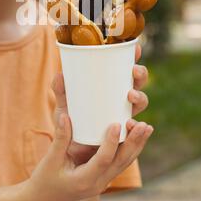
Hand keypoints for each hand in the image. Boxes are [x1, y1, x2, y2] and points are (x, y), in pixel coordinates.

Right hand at [28, 113, 152, 200]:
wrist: (43, 198)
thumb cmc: (45, 179)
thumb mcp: (50, 159)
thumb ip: (60, 138)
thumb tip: (66, 116)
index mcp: (84, 180)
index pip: (103, 160)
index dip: (111, 142)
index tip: (117, 123)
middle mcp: (98, 183)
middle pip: (121, 162)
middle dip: (134, 143)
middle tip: (144, 125)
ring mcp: (102, 182)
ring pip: (124, 163)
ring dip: (137, 146)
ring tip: (147, 128)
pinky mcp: (103, 177)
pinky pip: (120, 163)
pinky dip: (130, 149)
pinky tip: (137, 136)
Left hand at [52, 43, 149, 164]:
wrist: (67, 152)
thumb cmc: (70, 122)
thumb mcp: (63, 105)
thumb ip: (60, 91)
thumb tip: (60, 75)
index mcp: (112, 87)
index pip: (126, 69)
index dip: (134, 57)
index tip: (136, 48)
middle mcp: (122, 100)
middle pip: (138, 83)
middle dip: (141, 74)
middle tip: (133, 72)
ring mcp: (124, 117)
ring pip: (141, 103)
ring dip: (140, 97)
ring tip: (130, 96)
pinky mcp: (123, 135)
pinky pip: (135, 130)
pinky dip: (137, 127)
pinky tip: (132, 123)